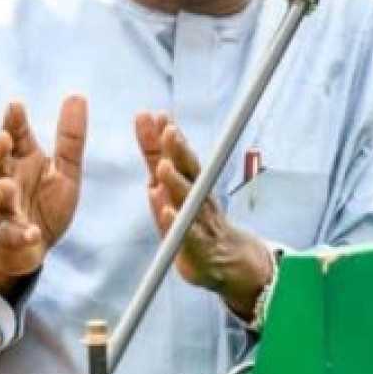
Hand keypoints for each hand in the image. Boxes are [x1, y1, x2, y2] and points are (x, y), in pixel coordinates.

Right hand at [0, 97, 87, 296]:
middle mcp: (8, 179)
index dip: (14, 121)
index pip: (15, 135)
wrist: (28, 248)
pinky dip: (20, 234)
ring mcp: (4, 208)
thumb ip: (70, 138)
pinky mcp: (7, 236)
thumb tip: (77, 95)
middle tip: (2, 139)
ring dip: (0, 191)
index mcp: (23, 160)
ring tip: (6, 187)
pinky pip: (11, 235)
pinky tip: (32, 233)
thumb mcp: (65, 170)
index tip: (16, 106)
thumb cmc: (44, 202)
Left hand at [137, 113, 274, 320]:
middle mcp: (196, 195)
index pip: (177, 154)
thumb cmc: (193, 216)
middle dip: (179, 149)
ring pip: (189, 198)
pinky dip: (177, 222)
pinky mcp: (197, 245)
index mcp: (188, 179)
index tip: (159, 115)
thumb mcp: (170, 181)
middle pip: (189, 169)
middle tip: (169, 130)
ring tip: (163, 168)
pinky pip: (187, 232)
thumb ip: (156, 151)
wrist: (224, 259)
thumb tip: (147, 117)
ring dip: (176, 182)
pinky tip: (167, 211)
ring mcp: (199, 219)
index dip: (168, 135)